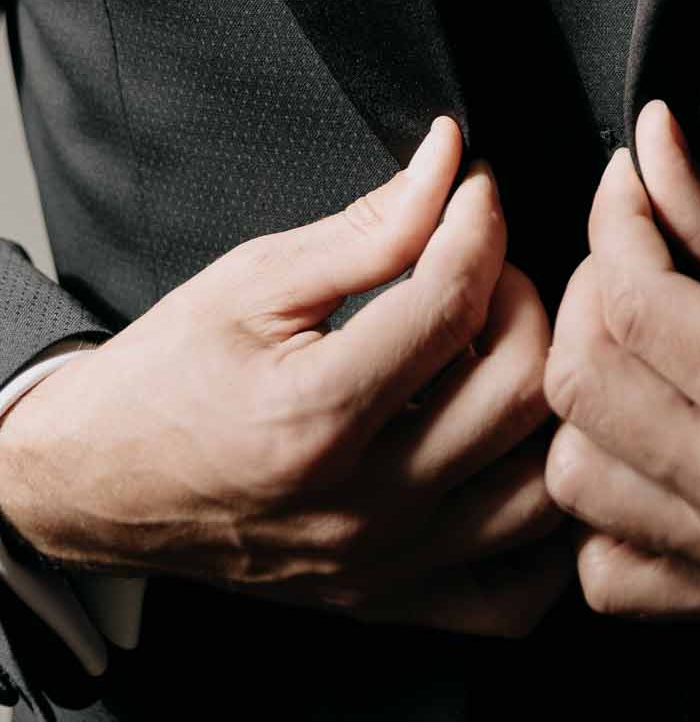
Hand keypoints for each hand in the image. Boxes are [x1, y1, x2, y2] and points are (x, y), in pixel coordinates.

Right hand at [0, 118, 573, 636]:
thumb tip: (448, 159)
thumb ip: (371, 224)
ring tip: (495, 351)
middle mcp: (358, 505)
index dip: (479, 222)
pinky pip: (513, 593)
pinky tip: (512, 455)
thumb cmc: (167, 376)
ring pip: (540, 484)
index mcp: (315, 415)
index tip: (472, 191)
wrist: (97, 482)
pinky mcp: (387, 599)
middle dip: (523, 298)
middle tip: (483, 267)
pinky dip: (537, 523)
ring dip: (543, 400)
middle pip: (519, 388)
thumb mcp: (256, 278)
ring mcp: (380, 564)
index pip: (454, 302)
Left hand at [543, 100, 699, 620]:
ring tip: (642, 351)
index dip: (616, 220)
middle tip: (637, 259)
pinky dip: (605, 506)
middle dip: (591, 295)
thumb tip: (648, 142)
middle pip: (583, 382)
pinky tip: (646, 446)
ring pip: (572, 476)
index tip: (633, 183)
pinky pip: (602, 573)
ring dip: (589, 398)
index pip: (633, 302)